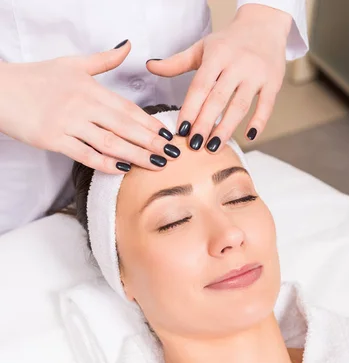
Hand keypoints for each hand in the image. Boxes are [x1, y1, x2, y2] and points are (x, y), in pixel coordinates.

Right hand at [0, 41, 179, 172]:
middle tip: (172, 154)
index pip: (127, 108)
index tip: (167, 135)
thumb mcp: (72, 64)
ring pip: (109, 142)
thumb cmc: (36, 78)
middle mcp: (82, 105)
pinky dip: (105, 163)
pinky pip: (85, 154)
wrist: (0, 89)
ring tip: (156, 165)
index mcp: (90, 88)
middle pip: (124, 126)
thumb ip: (104, 60)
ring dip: (136, 155)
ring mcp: (68, 123)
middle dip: (151, 142)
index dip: (149, 123)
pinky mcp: (54, 140)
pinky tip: (123, 169)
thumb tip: (128, 46)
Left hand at [147, 5, 290, 152]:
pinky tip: (249, 136)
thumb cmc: (229, 42)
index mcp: (217, 55)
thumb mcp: (202, 48)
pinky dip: (259, 122)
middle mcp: (237, 64)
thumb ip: (177, 62)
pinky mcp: (273, 82)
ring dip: (226, 128)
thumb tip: (151, 66)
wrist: (265, 24)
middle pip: (218, 99)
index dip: (190, 109)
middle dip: (205, 124)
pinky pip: (266, 106)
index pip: (200, 86)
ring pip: (240, 105)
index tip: (181, 130)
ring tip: (214, 147)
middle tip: (194, 145)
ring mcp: (257, 74)